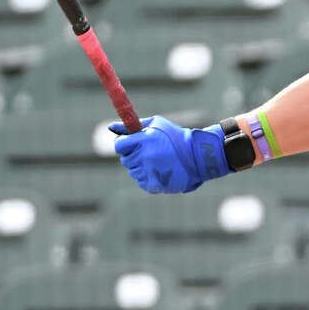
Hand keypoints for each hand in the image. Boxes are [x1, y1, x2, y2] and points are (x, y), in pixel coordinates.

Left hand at [109, 116, 229, 193]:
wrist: (198, 156)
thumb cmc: (176, 137)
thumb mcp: (156, 125)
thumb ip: (132, 126)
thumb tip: (110, 127)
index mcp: (144, 140)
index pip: (120, 145)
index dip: (124, 144)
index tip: (130, 144)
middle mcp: (144, 156)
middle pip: (126, 160)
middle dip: (134, 155)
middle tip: (148, 152)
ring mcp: (149, 171)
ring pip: (133, 171)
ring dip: (141, 166)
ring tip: (158, 161)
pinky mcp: (155, 184)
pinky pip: (142, 181)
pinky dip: (148, 177)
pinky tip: (161, 170)